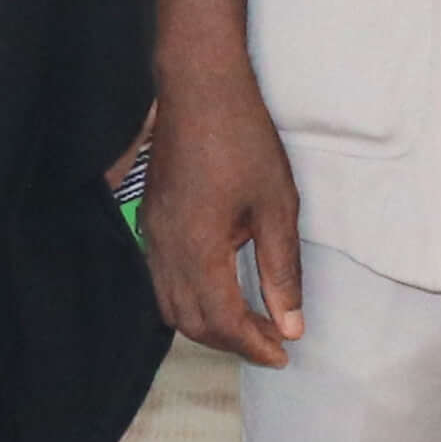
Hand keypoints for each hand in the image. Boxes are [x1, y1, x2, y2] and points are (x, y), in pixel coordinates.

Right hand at [140, 71, 306, 366]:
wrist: (199, 87)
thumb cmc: (242, 139)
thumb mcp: (277, 207)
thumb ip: (281, 271)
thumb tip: (290, 324)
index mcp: (197, 248)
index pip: (222, 321)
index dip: (253, 345)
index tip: (283, 354)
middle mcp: (165, 249)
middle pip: (191, 322)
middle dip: (232, 341)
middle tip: (274, 341)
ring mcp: (152, 235)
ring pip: (171, 306)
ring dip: (209, 324)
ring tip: (251, 322)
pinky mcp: (150, 221)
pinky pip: (162, 280)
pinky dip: (190, 300)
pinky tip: (220, 290)